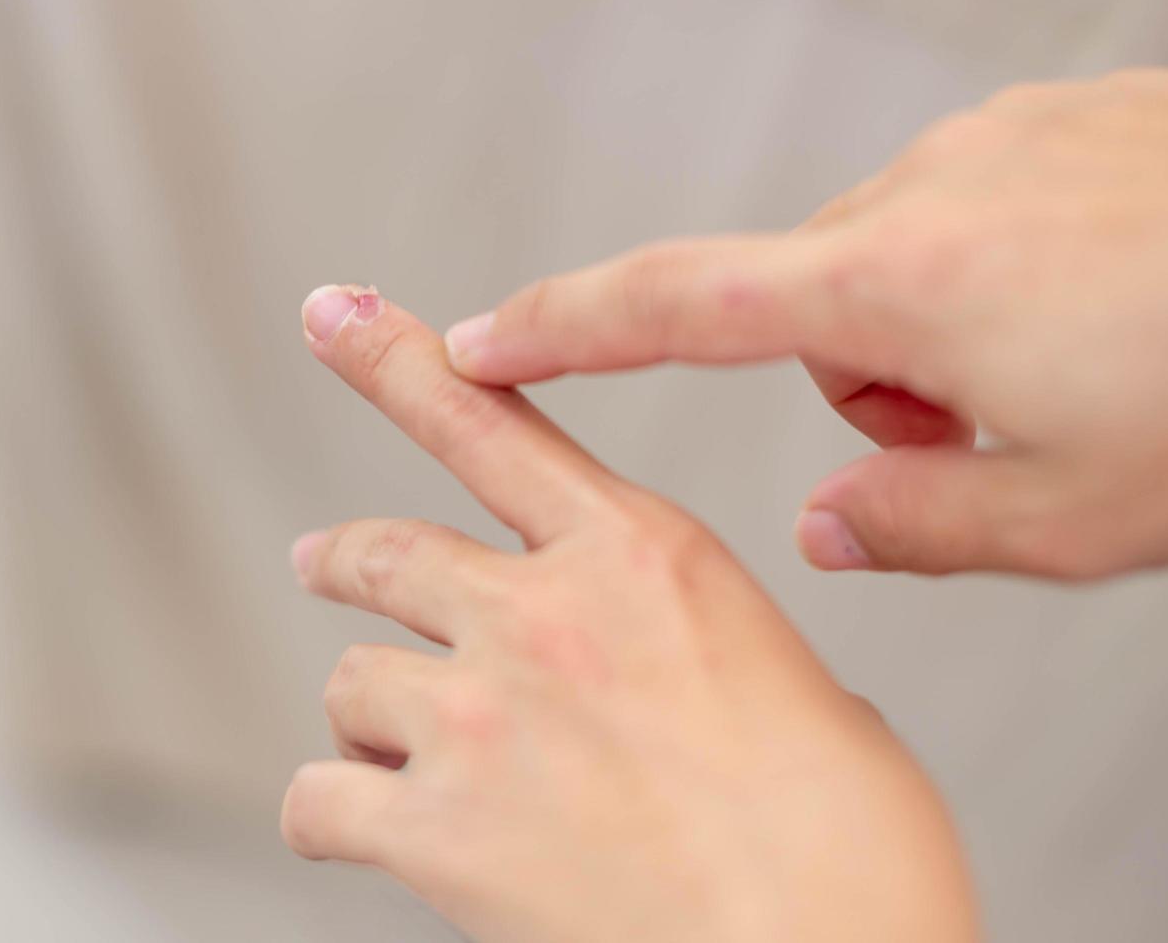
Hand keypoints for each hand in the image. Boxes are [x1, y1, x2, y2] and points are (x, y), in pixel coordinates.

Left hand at [284, 285, 977, 942]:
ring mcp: (484, 716)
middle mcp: (547, 615)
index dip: (396, 359)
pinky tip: (348, 826)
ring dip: (364, 709)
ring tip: (382, 744)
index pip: (491, 423)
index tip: (332, 314)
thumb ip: (708, 658)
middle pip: (389, 553)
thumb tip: (679, 691)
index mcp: (646, 558)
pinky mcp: (436, 828)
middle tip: (324, 561)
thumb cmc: (849, 852)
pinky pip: (318, 797)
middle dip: (348, 559)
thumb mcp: (802, 692)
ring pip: (352, 678)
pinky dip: (325, 812)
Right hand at [443, 69, 1167, 579]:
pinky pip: (983, 207)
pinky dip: (1013, 277)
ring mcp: (1008, 139)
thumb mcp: (1067, 522)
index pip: (670, 303)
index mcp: (905, 283)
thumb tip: (829, 520)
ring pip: (901, 261)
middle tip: (985, 441)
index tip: (473, 339)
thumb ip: (907, 527)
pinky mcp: (1071, 118)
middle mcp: (936, 187)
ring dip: (947, 336)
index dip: (556, 329)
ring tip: (1076, 373)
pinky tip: (1117, 308)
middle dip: (866, 385)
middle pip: (810, 303)